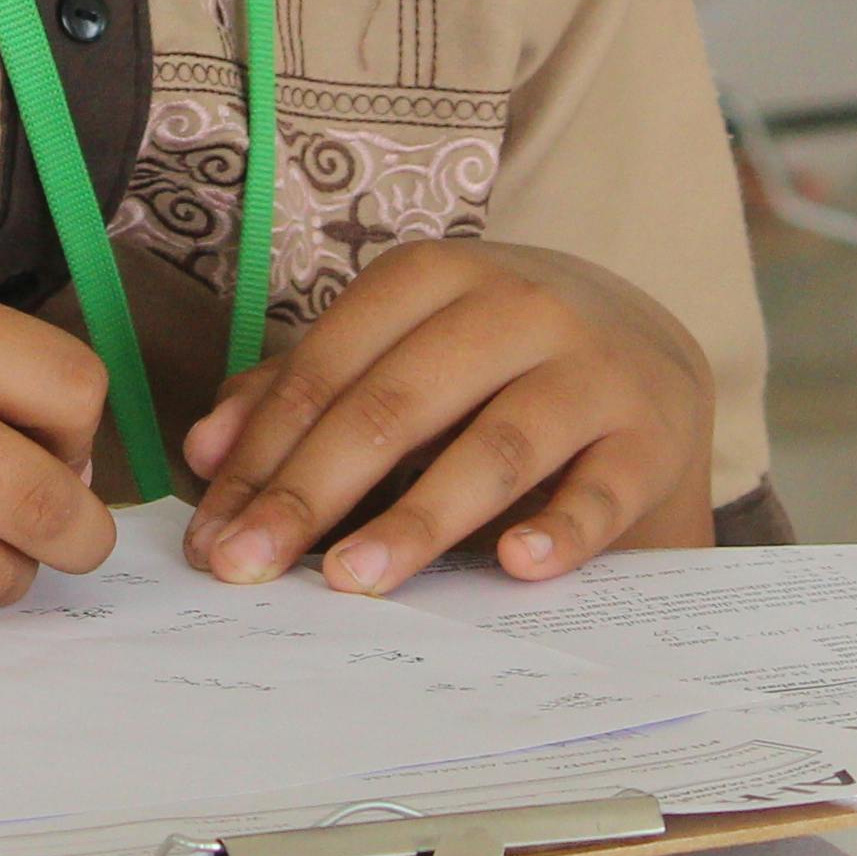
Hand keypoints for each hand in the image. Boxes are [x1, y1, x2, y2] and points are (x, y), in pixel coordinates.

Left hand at [179, 239, 712, 596]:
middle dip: (311, 492)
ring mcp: (590, 369)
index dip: (262, 456)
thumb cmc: (493, 362)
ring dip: (417, 519)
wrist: (647, 353)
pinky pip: (600, 490)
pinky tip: (515, 564)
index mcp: (434, 276)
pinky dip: (560, 529)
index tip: (213, 536)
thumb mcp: (401, 351)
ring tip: (351, 578)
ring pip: (495, 447)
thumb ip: (303, 391)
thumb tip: (207, 449)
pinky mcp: (648, 435)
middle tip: (250, 566)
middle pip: (396, 405)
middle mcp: (515, 307)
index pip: (329, 369)